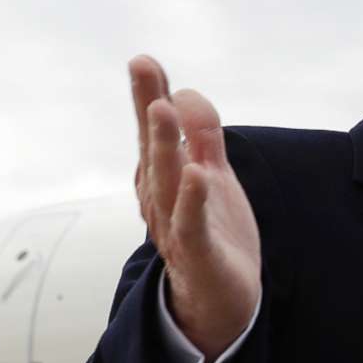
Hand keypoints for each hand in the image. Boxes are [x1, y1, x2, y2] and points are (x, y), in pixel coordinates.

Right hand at [132, 55, 261, 359]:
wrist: (221, 301)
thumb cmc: (214, 234)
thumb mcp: (211, 177)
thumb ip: (202, 137)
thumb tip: (187, 93)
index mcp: (165, 178)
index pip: (155, 131)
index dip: (150, 96)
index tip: (143, 60)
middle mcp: (162, 198)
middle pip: (153, 147)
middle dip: (148, 107)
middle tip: (142, 66)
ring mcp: (176, 225)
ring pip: (167, 182)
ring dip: (165, 145)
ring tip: (165, 108)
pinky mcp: (197, 254)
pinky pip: (191, 225)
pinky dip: (192, 201)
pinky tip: (196, 175)